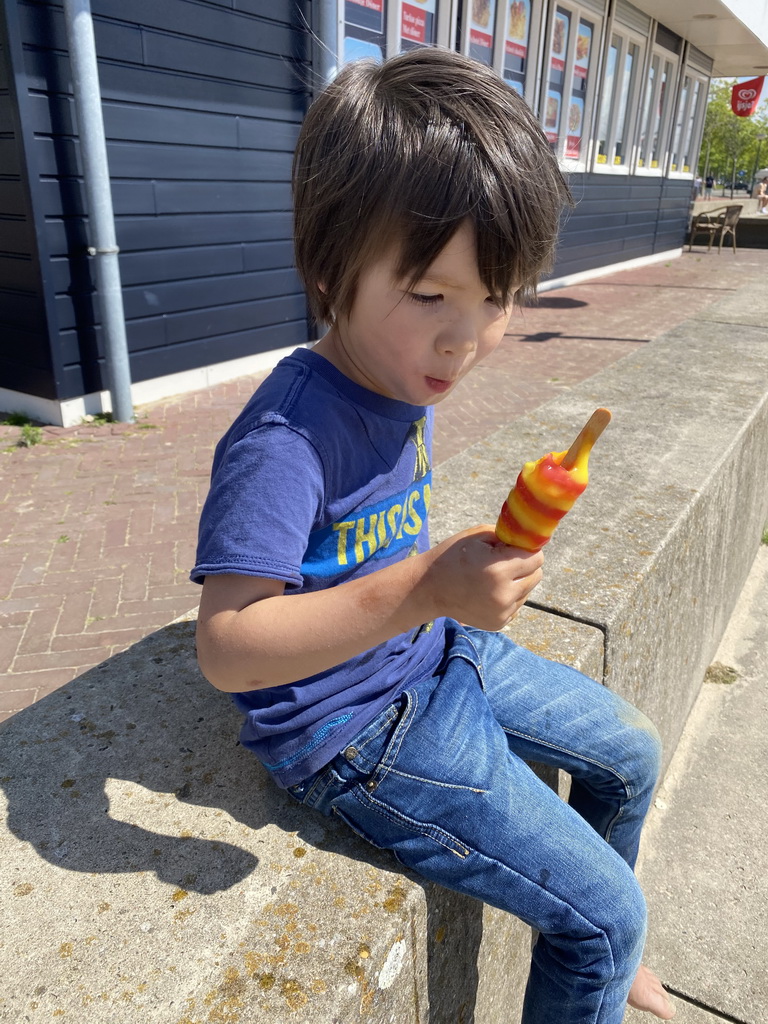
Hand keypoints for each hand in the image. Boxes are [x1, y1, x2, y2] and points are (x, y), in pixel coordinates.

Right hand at [420, 525, 542, 630]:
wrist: (429, 588)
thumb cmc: (453, 556)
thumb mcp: (478, 536)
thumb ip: (508, 536)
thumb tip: (531, 540)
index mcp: (499, 570)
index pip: (536, 558)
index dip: (527, 550)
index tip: (515, 548)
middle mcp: (503, 595)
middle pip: (536, 575)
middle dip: (525, 566)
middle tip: (504, 562)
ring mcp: (501, 612)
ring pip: (528, 590)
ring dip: (517, 582)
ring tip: (492, 579)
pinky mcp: (498, 623)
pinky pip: (516, 604)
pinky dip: (508, 597)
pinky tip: (488, 592)